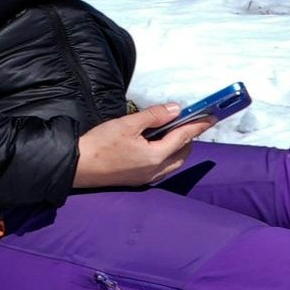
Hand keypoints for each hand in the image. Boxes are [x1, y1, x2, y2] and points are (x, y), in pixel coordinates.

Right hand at [72, 102, 214, 191]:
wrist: (78, 167)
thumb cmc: (100, 144)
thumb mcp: (127, 124)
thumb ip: (154, 116)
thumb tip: (176, 109)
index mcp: (155, 156)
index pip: (185, 137)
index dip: (199, 125)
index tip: (212, 116)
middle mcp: (155, 171)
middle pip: (183, 153)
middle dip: (189, 137)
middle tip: (189, 120)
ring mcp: (147, 178)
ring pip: (174, 162)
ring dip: (179, 147)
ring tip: (174, 130)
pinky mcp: (138, 180)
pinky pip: (163, 168)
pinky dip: (168, 155)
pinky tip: (157, 145)